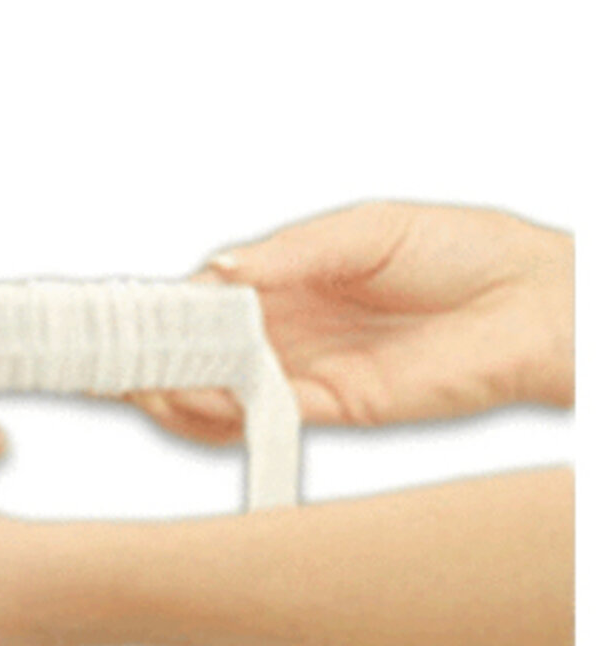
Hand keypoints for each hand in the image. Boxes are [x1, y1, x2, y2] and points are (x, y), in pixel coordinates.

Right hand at [131, 202, 572, 441]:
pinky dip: (225, 408)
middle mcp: (284, 337)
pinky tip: (199, 392)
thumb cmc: (460, 252)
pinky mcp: (336, 407)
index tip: (114, 319)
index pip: (200, 306)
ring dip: (173, 392)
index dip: (156, 314)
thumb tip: (219, 270)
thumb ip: (290, 254)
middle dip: (147, 363)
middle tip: (109, 362)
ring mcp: (305, 375)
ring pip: (218, 397)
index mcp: (283, 288)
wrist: (535, 300)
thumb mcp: (361, 231)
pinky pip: (266, 413)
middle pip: (195, 359)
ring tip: (143, 380)